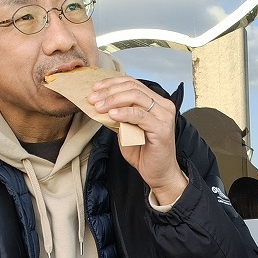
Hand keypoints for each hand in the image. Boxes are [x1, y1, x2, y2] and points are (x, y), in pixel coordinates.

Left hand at [89, 76, 188, 204]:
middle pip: (133, 87)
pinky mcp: (162, 129)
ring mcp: (164, 116)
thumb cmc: (145, 153)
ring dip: (113, 100)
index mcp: (156, 102)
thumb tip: (100, 103)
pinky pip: (139, 115)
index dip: (112, 83)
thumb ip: (119, 115)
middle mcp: (163, 106)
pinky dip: (123, 113)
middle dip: (109, 91)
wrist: (159, 174)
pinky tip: (111, 115)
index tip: (95, 89)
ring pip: (136, 97)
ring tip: (99, 107)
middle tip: (93, 99)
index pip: (133, 83)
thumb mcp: (127, 129)